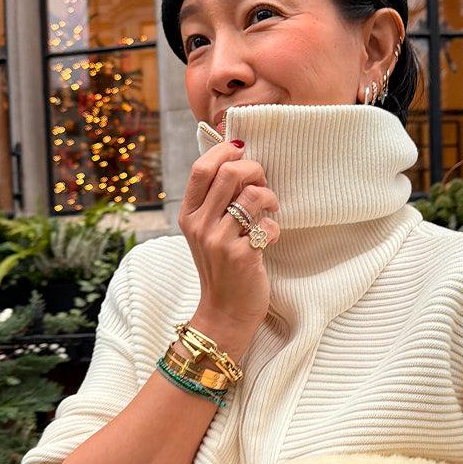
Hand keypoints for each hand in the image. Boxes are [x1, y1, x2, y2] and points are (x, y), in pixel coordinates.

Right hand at [179, 140, 280, 328]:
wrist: (225, 312)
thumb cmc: (222, 268)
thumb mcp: (207, 233)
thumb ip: (215, 202)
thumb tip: (237, 162)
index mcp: (188, 215)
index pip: (201, 168)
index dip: (224, 151)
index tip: (241, 151)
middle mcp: (199, 225)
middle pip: (228, 173)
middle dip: (254, 169)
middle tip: (263, 183)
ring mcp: (219, 240)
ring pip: (251, 195)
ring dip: (269, 196)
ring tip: (270, 209)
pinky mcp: (241, 255)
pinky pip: (266, 225)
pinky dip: (274, 228)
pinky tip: (269, 238)